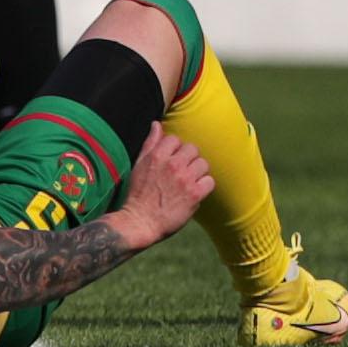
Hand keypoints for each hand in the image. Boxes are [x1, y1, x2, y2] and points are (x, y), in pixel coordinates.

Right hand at [113, 124, 214, 247]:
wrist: (140, 222)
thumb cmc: (138, 194)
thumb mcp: (139, 164)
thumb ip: (150, 143)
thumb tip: (156, 124)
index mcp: (158, 155)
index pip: (176, 139)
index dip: (175, 150)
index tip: (172, 161)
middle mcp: (173, 164)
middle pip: (193, 149)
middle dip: (188, 160)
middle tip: (182, 172)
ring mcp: (185, 179)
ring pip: (203, 164)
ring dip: (198, 172)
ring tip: (189, 182)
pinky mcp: (194, 194)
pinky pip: (209, 181)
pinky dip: (204, 186)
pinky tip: (195, 192)